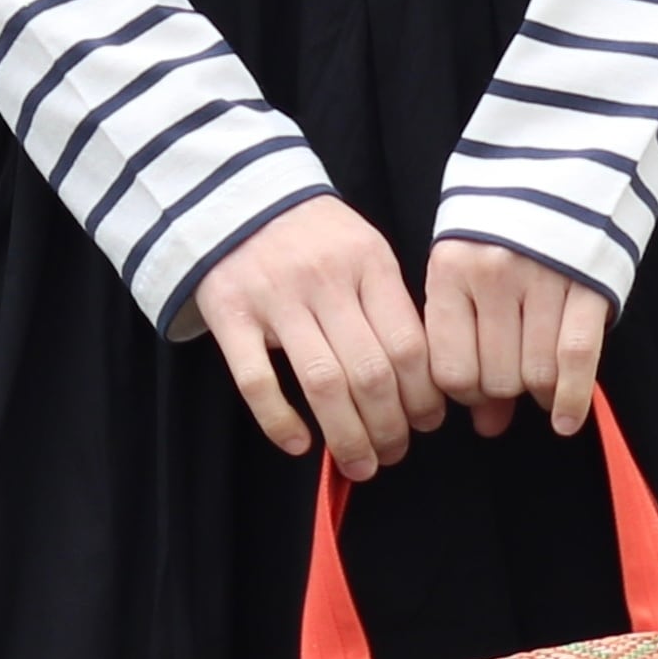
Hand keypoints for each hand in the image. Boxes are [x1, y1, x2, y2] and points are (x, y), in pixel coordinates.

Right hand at [190, 197, 442, 481]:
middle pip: (371, 373)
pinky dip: (279, 420)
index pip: (408, 345)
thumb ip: (388, 305)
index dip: (423, 396)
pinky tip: (299, 446)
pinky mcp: (230, 312)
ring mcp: (275, 297)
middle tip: (394, 454)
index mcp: (369, 263)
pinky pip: (257, 380)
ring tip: (360, 464)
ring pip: (323, 383)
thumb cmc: (313, 235)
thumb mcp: (363, 251)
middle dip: (390, 427)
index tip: (427, 423)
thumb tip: (422, 384)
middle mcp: (326, 280)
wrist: (236, 194)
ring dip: (348, 436)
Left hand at [423, 240, 611, 437]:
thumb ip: (469, 346)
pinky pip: (576, 359)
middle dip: (505, 390)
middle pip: (495, 378)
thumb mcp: (469, 275)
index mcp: (451, 271)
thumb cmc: (504, 231)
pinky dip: (572, 399)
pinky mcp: (586, 283)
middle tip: (513, 374)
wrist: (561, 164)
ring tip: (542, 381)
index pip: (451, 370)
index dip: (467, 392)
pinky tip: (566, 420)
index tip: (479, 385)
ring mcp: (540, 277)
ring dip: (540, 391)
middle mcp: (492, 274)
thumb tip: (488, 426)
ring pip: (535, 374)